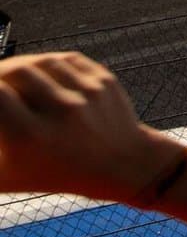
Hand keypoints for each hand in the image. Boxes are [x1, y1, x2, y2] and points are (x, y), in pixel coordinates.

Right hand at [0, 53, 178, 203]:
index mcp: (32, 137)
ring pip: (42, 61)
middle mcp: (62, 112)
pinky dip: (49, 63)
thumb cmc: (55, 174)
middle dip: (1, 73)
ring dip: (22, 65)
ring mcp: (87, 94)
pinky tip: (39, 74)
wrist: (124, 166)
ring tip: (12, 77)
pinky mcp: (105, 81)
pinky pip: (67, 60)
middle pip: (17, 71)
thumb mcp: (7, 176)